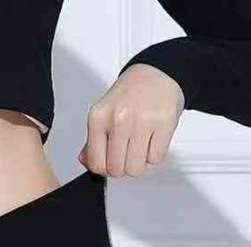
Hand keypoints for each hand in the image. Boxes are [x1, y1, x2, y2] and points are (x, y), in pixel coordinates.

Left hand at [78, 63, 185, 177]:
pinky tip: (152, 140)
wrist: (157, 72)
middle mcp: (118, 120)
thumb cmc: (130, 95)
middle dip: (123, 168)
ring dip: (139, 163)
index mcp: (98, 118)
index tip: (111, 163)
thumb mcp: (103, 113)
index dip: (104, 170)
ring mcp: (141, 122)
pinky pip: (155, 159)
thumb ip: (92, 140)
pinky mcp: (164, 123)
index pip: (96, 164)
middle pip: (117, 170)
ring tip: (140, 147)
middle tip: (127, 154)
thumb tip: (86, 161)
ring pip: (136, 169)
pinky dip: (154, 155)